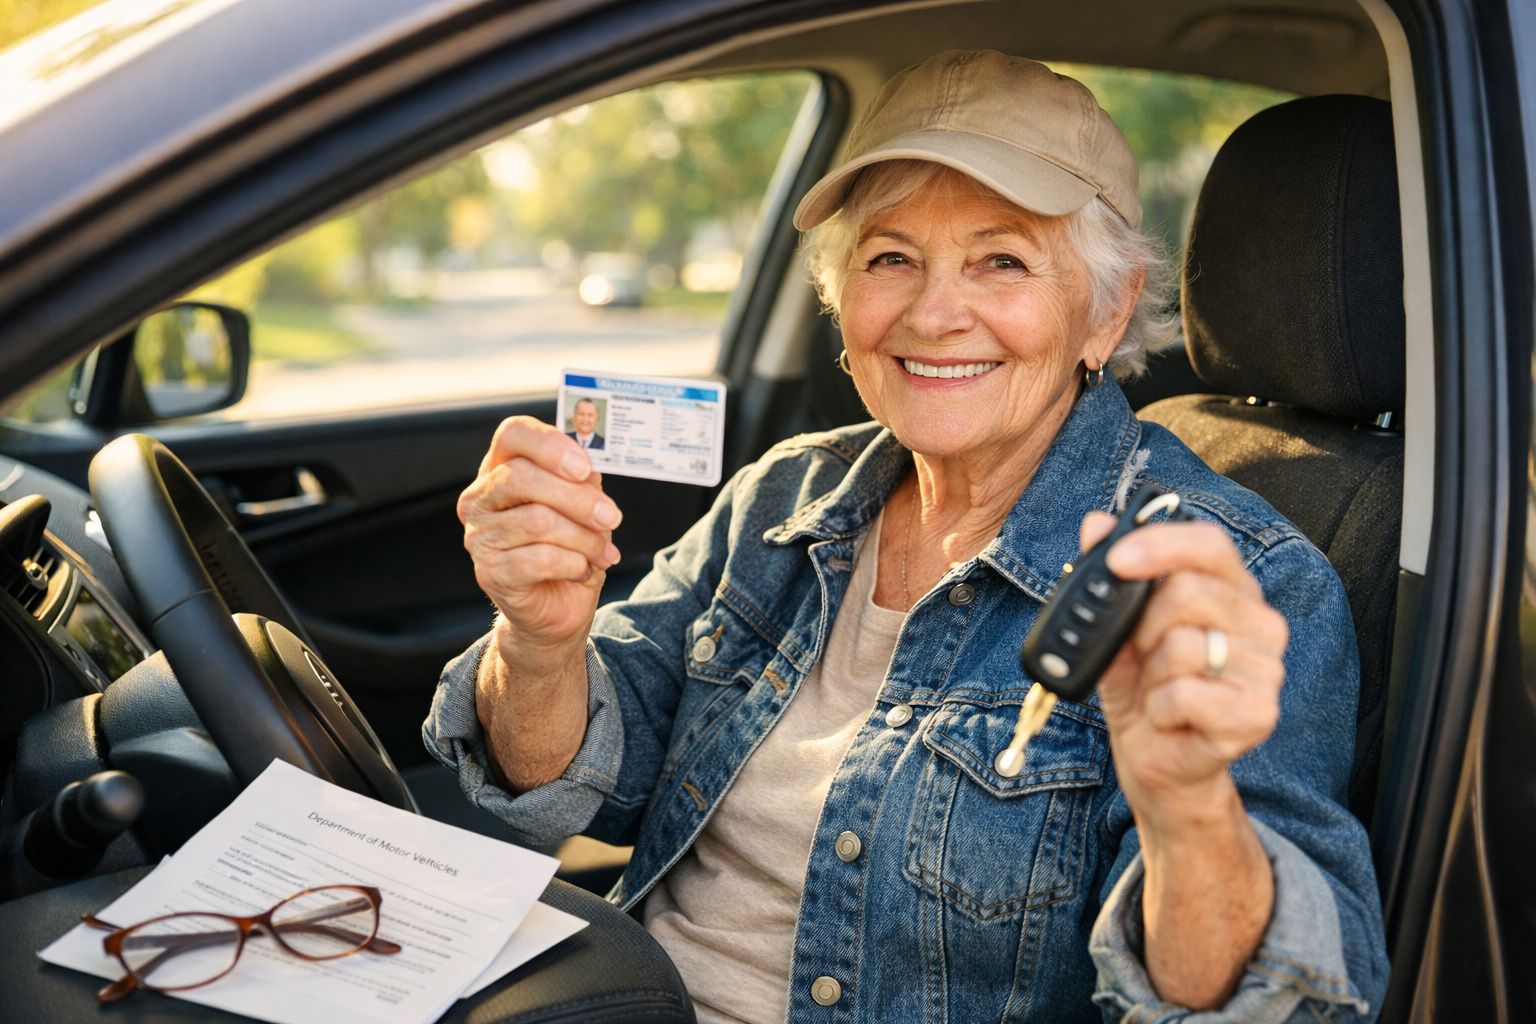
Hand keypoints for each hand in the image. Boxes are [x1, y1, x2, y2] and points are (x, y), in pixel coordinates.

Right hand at [458, 416, 622, 649]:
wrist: (555, 608)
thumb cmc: (567, 548)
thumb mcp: (582, 507)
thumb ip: (582, 481)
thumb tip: (589, 468)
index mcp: (501, 468)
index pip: (512, 434)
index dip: (549, 444)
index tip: (584, 467)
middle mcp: (480, 498)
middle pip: (521, 477)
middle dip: (577, 498)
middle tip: (611, 517)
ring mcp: (480, 536)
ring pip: (537, 521)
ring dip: (584, 538)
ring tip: (603, 552)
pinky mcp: (490, 572)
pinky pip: (539, 559)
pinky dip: (574, 564)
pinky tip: (585, 571)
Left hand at [1082, 512, 1287, 834]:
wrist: (1155, 759)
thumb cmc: (1141, 686)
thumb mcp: (1115, 627)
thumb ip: (1107, 574)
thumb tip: (1095, 523)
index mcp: (1231, 590)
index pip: (1210, 544)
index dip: (1161, 544)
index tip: (1117, 559)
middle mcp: (1260, 623)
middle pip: (1189, 592)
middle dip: (1143, 624)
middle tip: (1140, 652)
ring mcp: (1266, 669)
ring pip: (1183, 645)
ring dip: (1150, 673)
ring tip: (1159, 688)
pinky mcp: (1258, 714)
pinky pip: (1185, 694)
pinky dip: (1159, 708)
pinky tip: (1169, 717)